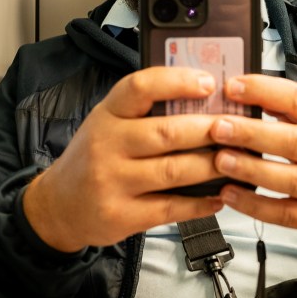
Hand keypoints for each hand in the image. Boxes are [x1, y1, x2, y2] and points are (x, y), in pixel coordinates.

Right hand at [23, 67, 225, 251]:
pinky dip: (200, 203)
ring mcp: (113, 182)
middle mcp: (107, 145)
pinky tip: (218, 196)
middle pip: (167, 132)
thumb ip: (144, 111)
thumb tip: (202, 100)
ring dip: (211, 166)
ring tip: (236, 160)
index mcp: (107, 114)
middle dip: (209, 129)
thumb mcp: (108, 123)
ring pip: (174, 170)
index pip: (140, 88)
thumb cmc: (92, 158)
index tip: (209, 82)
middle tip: (238, 128)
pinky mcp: (122, 215)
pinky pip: (170, 207)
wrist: (58, 206)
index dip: (177, 82)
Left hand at [209, 75, 296, 229]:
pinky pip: (284, 213)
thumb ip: (285, 105)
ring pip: (290, 180)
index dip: (265, 92)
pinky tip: (229, 194)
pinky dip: (254, 205)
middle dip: (252, 134)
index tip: (232, 87)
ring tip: (221, 160)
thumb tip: (242, 93)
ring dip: (252, 170)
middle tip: (219, 127)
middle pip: (294, 142)